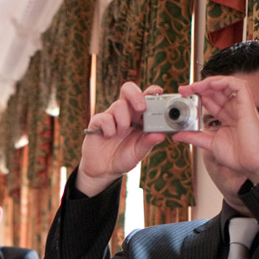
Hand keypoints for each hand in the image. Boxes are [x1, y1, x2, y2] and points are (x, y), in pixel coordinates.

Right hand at [76, 82, 168, 196]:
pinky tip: (108, 136)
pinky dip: (109, 129)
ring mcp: (111, 115)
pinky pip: (105, 118)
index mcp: (138, 117)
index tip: (158, 91)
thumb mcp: (139, 152)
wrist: (103, 170)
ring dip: (123, 121)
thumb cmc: (123, 158)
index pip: (145, 97)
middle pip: (128, 89)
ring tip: (121, 135)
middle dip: (136, 95)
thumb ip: (149, 143)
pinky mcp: (97, 122)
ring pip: (119, 105)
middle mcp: (125, 112)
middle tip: (141, 109)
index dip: (151, 91)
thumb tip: (161, 134)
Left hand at [171, 75, 258, 184]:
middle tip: (184, 89)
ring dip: (210, 82)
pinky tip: (213, 85)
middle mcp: (233, 109)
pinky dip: (226, 81)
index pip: (210, 100)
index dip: (197, 95)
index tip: (182, 95)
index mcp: (226, 117)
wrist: (252, 164)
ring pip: (227, 84)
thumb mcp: (209, 143)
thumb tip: (177, 135)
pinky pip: (239, 85)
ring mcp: (241, 106)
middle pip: (216, 90)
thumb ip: (194, 137)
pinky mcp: (248, 105)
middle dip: (199, 87)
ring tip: (196, 86)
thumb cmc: (237, 156)